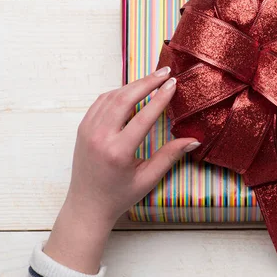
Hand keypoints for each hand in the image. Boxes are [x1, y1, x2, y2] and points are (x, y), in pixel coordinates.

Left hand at [44, 67, 198, 272]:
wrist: (87, 205)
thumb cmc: (120, 195)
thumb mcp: (148, 178)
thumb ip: (170, 156)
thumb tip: (194, 140)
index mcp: (117, 151)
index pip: (143, 116)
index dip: (160, 97)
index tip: (173, 83)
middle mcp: (100, 137)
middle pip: (125, 99)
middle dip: (147, 82)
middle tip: (166, 72)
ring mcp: (87, 130)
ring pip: (111, 97)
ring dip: (133, 85)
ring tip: (153, 78)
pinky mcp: (83, 128)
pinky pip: (101, 102)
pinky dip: (117, 92)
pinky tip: (132, 90)